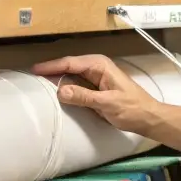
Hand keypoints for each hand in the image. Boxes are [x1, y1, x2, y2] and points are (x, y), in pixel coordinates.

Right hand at [32, 55, 180, 151]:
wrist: (148, 117)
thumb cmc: (132, 109)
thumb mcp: (107, 103)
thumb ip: (84, 97)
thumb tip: (60, 91)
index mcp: (100, 65)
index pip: (70, 63)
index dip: (51, 66)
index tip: (34, 70)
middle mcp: (97, 68)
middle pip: (69, 66)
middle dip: (52, 70)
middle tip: (32, 76)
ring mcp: (96, 78)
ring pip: (72, 75)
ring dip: (57, 78)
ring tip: (39, 82)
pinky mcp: (96, 89)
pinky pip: (77, 85)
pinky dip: (66, 87)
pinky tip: (55, 92)